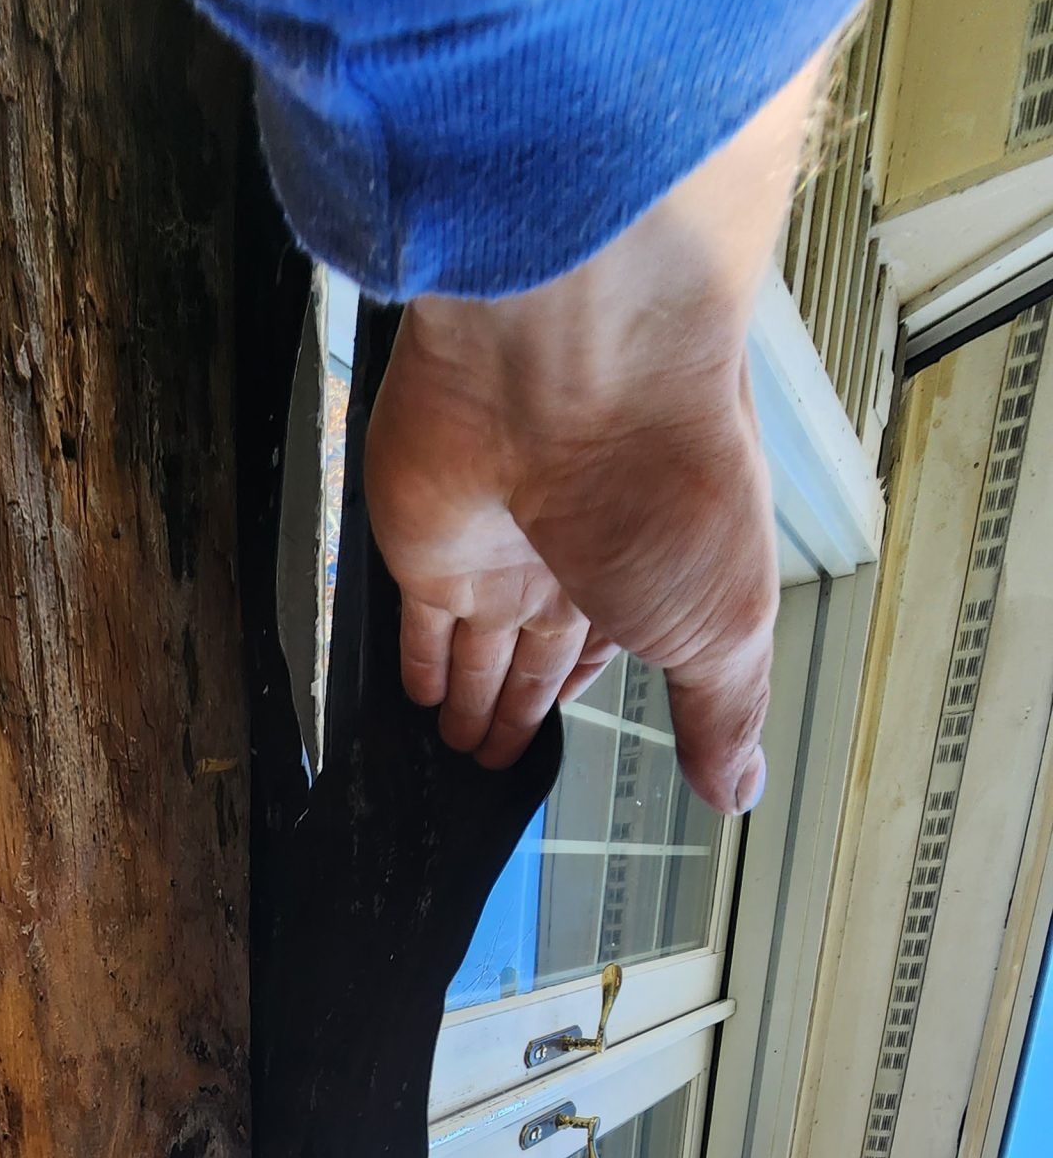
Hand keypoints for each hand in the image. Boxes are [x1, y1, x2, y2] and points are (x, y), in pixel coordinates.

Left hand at [362, 50, 830, 815]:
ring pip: (476, 643)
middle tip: (497, 753)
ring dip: (467, 696)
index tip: (564, 718)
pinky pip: (415, 617)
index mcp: (654, 570)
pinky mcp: (427, 542)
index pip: (613, 643)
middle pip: (536, 647)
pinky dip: (417, 659)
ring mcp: (497, 546)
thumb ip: (722, 708)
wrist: (578, 369)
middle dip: (519, 701)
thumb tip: (742, 788)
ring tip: (458, 746)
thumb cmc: (670, 476)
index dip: (584, 685)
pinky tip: (417, 692)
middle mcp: (573, 555)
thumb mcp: (725, 622)